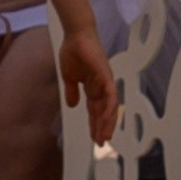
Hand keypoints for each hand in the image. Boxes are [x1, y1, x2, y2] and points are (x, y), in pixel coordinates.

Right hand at [58, 27, 117, 145]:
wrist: (75, 36)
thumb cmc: (73, 52)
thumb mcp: (69, 77)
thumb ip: (72, 91)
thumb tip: (73, 105)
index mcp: (93, 88)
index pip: (95, 110)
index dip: (95, 124)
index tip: (94, 138)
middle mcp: (102, 87)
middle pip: (104, 112)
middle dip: (102, 127)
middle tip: (101, 143)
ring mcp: (105, 82)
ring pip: (110, 107)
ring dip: (107, 122)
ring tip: (104, 136)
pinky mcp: (106, 75)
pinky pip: (110, 94)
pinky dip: (109, 107)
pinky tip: (106, 118)